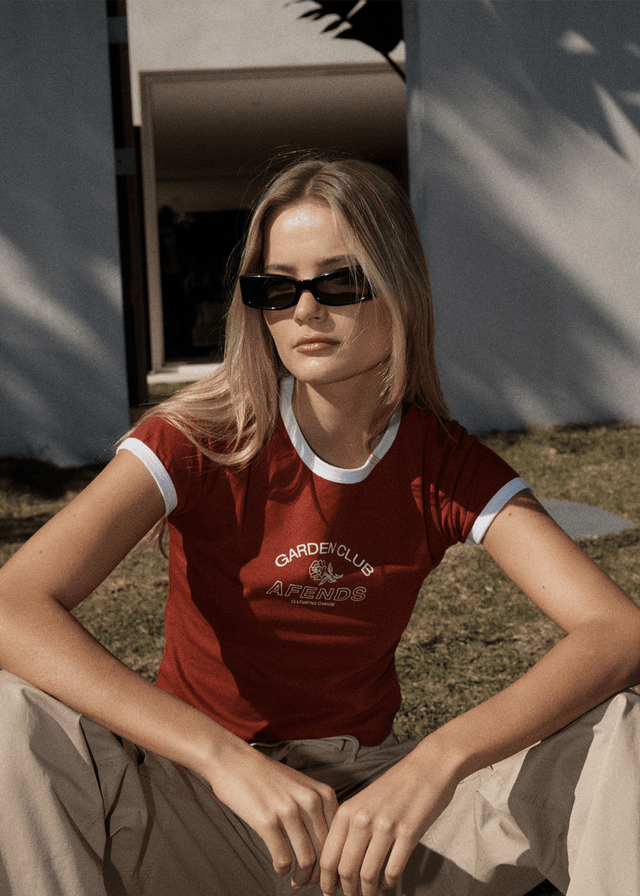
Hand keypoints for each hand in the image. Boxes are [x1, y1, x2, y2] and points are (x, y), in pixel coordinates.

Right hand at [205, 743, 338, 888]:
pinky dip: (283, 869)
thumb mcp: (301, 785)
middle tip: (310, 883)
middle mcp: (309, 801)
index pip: (338, 837)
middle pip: (325, 851)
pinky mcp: (267, 821)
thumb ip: (317, 808)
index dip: (334, 860)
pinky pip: (283, 858)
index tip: (327, 873)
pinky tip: (279, 868)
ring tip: (295, 881)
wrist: (234, 761)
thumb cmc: (267, 776)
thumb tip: (328, 845)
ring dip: (302, 878)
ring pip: (307, 859)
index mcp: (322, 793)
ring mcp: (288, 811)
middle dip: (319, 874)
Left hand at [319, 748, 456, 895]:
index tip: (329, 892)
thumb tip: (339, 863)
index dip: (326, 881)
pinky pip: (393, 871)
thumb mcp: (364, 800)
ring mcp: (386, 826)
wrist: (428, 766)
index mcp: (348, 810)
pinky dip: (388, 883)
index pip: (328, 856)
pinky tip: (388, 883)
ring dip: (367, 893)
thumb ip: (351, 827)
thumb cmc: (396, 785)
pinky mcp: (409, 833)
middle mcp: (363, 818)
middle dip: (346, 892)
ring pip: (367, 875)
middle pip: (345, 870)